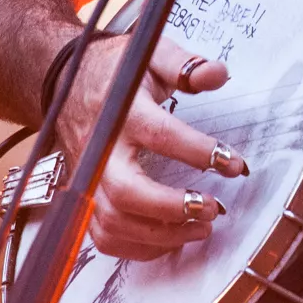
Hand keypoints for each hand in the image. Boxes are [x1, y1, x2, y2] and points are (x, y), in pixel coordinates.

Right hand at [56, 35, 248, 260]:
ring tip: (203, 227)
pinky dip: (138, 247)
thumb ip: (185, 65)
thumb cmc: (117, 71)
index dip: (199, 152)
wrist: (68, 84)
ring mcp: (89, 179)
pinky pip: (104, 237)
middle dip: (172, 207)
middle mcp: (101, 151)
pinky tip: (173, 240)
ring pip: (115, 222)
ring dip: (161, 234)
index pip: (160, 135)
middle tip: (214, 207)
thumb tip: (218, 74)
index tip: (234, 164)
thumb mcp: (151, 54)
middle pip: (128, 192)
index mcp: (121, 112)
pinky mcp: (86, 197)